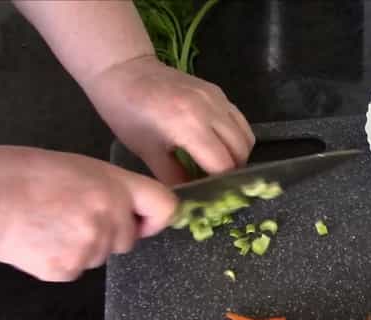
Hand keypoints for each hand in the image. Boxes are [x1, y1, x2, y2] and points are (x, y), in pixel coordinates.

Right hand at [0, 141, 176, 280]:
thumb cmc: (24, 174)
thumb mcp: (80, 168)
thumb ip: (112, 191)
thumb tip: (132, 213)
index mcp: (115, 187)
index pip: (165, 206)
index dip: (157, 216)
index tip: (145, 219)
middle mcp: (111, 219)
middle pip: (130, 238)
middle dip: (113, 232)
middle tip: (77, 216)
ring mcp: (90, 248)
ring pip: (103, 255)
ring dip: (87, 245)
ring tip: (52, 224)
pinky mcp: (68, 271)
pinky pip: (77, 268)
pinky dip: (63, 259)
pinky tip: (40, 240)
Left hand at [83, 55, 254, 184]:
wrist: (125, 71)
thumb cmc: (127, 113)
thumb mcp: (147, 152)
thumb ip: (174, 177)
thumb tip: (193, 197)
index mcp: (188, 124)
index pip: (222, 164)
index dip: (219, 183)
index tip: (209, 193)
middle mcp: (210, 109)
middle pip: (240, 151)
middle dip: (231, 171)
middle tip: (214, 181)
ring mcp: (218, 98)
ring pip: (246, 136)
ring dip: (237, 154)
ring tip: (218, 164)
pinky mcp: (219, 93)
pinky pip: (239, 121)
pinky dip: (236, 137)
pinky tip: (217, 145)